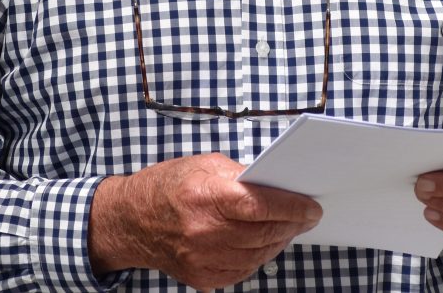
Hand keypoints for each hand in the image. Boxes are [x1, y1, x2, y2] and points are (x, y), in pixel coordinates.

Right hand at [89, 153, 322, 290]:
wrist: (131, 221)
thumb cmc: (166, 187)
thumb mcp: (202, 165)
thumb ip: (240, 175)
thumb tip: (274, 185)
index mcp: (204, 196)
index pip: (260, 205)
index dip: (292, 207)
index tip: (312, 207)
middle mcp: (204, 231)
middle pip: (264, 233)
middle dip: (293, 224)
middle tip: (308, 216)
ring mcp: (203, 259)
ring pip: (259, 255)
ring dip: (280, 240)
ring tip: (289, 227)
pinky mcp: (203, 277)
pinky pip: (245, 270)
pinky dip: (260, 256)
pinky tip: (265, 242)